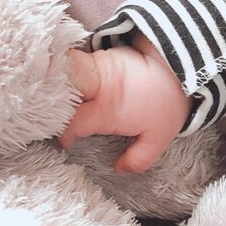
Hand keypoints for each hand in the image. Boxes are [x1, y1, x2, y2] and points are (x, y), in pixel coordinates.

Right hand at [57, 33, 192, 172]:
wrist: (178, 65)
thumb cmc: (166, 101)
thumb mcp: (159, 137)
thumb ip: (139, 158)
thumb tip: (118, 170)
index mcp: (107, 109)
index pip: (73, 122)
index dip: (64, 134)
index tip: (66, 143)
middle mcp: (96, 86)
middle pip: (60, 88)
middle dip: (49, 99)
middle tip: (48, 114)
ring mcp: (96, 66)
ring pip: (64, 72)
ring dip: (56, 85)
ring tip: (52, 99)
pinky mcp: (100, 54)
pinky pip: (74, 64)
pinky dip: (67, 73)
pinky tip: (64, 83)